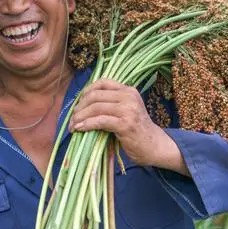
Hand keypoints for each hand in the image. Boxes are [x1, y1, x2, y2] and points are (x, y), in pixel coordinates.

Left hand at [69, 79, 189, 175]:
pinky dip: (87, 124)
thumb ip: (111, 104)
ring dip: (80, 117)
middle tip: (72, 118)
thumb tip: (83, 104)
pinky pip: (100, 121)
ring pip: (96, 108)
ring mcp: (128, 109)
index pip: (103, 82)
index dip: (87, 90)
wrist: (155, 146)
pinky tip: (79, 129)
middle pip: (96, 95)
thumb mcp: (127, 111)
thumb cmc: (137, 131)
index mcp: (129, 90)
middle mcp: (129, 96)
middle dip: (80, 106)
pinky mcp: (125, 124)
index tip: (79, 102)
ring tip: (73, 125)